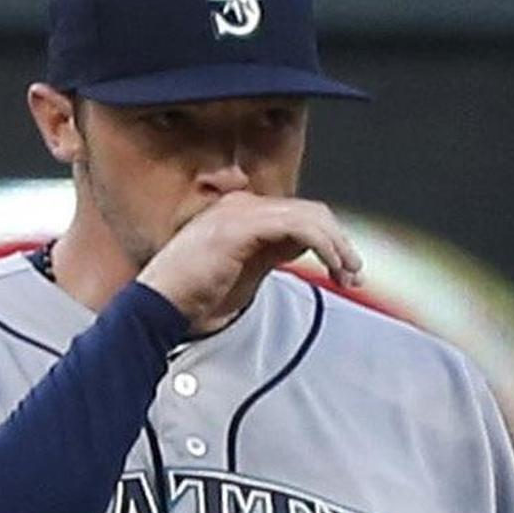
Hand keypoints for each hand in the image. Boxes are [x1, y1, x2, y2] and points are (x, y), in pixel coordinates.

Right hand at [136, 192, 361, 327]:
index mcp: (240, 213)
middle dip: (339, 242)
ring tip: (348, 272)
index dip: (328, 240)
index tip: (345, 271)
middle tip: (354, 273)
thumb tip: (309, 247)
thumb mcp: (246, 273)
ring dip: (337, 245)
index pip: (298, 214)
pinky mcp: (241, 225)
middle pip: (310, 211)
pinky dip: (323, 245)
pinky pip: (297, 225)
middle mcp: (241, 205)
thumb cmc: (194, 296)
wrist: (159, 306)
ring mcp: (240, 212)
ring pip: (309, 215)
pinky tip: (331, 264)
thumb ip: (274, 254)